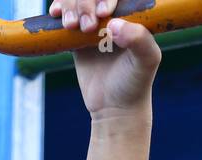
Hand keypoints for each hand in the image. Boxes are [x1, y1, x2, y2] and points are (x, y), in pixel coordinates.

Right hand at [48, 3, 161, 119]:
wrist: (114, 107)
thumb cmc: (135, 83)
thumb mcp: (146, 62)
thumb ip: (140, 39)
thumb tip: (114, 25)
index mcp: (132, 15)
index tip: (103, 14)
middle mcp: (113, 15)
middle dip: (84, 3)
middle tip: (86, 27)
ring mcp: (94, 24)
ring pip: (76, 0)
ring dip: (69, 5)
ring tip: (71, 25)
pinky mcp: (77, 35)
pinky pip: (64, 14)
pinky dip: (58, 8)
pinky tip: (55, 14)